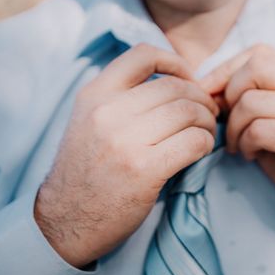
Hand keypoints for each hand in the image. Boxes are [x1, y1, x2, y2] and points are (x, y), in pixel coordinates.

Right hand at [35, 44, 218, 267]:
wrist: (66, 220)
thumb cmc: (86, 170)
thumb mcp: (90, 121)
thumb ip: (122, 98)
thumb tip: (177, 84)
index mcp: (95, 94)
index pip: (143, 54)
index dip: (175, 62)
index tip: (188, 80)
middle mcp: (107, 112)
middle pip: (175, 87)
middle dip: (201, 99)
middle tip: (207, 114)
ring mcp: (125, 141)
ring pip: (188, 112)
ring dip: (207, 122)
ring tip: (205, 133)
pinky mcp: (144, 169)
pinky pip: (193, 141)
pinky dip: (206, 143)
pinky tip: (201, 150)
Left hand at [200, 44, 274, 239]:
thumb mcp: (268, 117)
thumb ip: (246, 95)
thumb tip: (203, 86)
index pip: (259, 53)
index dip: (227, 70)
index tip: (211, 96)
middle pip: (256, 67)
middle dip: (230, 95)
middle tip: (229, 122)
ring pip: (251, 102)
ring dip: (235, 127)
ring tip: (240, 144)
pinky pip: (259, 129)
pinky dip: (246, 143)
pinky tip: (251, 154)